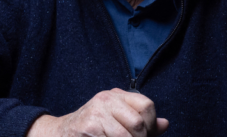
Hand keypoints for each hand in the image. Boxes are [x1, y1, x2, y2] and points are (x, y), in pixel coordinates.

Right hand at [27, 88, 168, 136]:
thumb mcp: (118, 121)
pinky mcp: (89, 126)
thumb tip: (165, 124)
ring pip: (127, 136)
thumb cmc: (93, 129)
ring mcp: (96, 111)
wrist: (61, 133)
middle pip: (138, 123)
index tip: (143, 135)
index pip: (147, 105)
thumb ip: (142, 123)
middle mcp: (107, 98)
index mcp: (117, 95)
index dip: (150, 125)